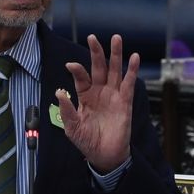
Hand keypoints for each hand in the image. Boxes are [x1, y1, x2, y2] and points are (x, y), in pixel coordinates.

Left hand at [57, 34, 137, 172]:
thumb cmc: (87, 141)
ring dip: (116, 55)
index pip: (81, 77)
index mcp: (85, 95)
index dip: (77, 70)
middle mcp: (99, 92)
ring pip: (115, 71)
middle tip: (92, 37)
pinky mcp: (125, 102)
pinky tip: (134, 57)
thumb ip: (66, 110)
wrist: (104, 156)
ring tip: (116, 38)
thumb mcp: (71, 127)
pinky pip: (128, 84)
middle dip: (96, 52)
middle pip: (98, 67)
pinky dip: (131, 70)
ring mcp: (113, 95)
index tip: (70, 65)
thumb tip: (59, 92)